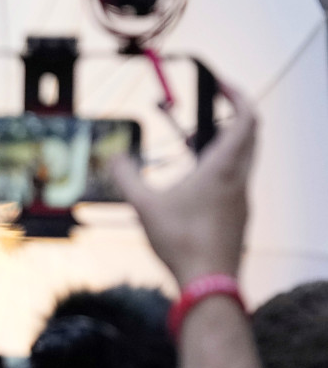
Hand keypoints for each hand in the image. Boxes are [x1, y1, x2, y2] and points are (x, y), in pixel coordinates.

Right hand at [110, 80, 255, 286]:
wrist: (209, 282)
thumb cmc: (181, 241)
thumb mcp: (144, 205)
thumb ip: (127, 176)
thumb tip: (116, 157)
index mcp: (222, 168)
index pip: (246, 118)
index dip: (237, 96)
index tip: (222, 84)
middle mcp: (239, 179)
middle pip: (250, 135)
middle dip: (232, 115)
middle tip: (210, 107)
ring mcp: (242, 199)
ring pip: (243, 158)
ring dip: (225, 143)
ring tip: (194, 143)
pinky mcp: (238, 216)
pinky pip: (236, 180)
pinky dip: (222, 168)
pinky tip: (195, 181)